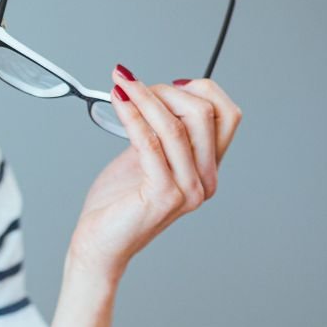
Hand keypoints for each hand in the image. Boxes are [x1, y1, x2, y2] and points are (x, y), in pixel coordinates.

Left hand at [67, 67, 241, 280]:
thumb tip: (161, 91)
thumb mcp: (147, 157)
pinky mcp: (163, 195)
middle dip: (167, 91)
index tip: (167, 83)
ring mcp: (187, 190)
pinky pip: (151, 143)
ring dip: (145, 98)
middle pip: (204, 114)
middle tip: (134, 85)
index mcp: (207, 169)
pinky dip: (133, 116)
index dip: (201, 90)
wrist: (100, 244)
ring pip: (176, 126)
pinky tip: (119, 103)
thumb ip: (161, 131)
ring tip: (121, 85)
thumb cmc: (119, 204)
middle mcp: (204, 181)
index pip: (227, 115)